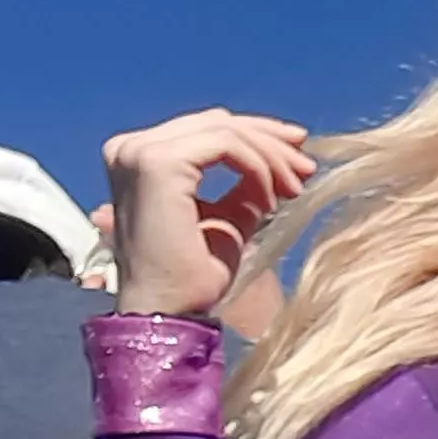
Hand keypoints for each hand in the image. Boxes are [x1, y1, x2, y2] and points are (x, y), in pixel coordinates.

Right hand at [101, 109, 314, 318]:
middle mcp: (130, 148)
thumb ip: (243, 190)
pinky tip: (271, 199)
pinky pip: (225, 146)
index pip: (205, 131)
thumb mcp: (225, 223)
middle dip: (269, 141)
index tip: (297, 159)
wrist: (168, 315)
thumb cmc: (191, 282)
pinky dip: (256, 167)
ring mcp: (139, 152)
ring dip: (269, 157)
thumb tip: (282, 164)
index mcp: (137, 158)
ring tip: (296, 188)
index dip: (256, 139)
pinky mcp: (157, 163)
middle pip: (215, 124)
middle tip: (307, 165)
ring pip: (224, 131)